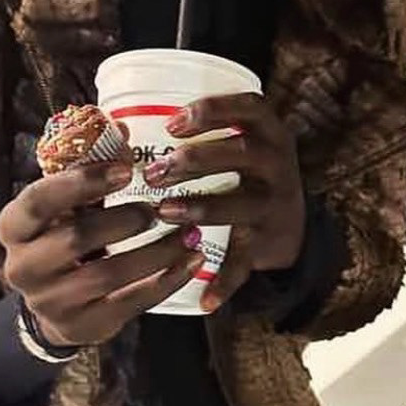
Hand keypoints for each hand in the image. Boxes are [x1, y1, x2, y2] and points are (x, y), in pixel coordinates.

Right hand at [0, 160, 205, 347]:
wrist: (53, 307)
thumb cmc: (63, 239)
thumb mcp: (64, 207)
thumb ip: (87, 170)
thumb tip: (123, 127)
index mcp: (14, 227)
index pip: (39, 201)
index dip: (82, 183)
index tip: (126, 169)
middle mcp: (24, 267)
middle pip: (76, 239)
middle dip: (125, 219)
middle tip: (158, 208)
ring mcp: (51, 301)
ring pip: (109, 274)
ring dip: (156, 251)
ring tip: (188, 232)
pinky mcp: (84, 326)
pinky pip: (131, 302)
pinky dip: (166, 280)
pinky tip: (191, 261)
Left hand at [146, 94, 305, 311]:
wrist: (291, 224)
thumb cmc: (241, 173)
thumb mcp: (238, 144)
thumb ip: (198, 133)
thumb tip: (113, 122)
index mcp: (267, 132)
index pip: (249, 107)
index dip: (213, 111)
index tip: (173, 122)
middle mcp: (276, 165)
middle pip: (241, 153)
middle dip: (195, 160)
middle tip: (154, 172)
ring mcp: (274, 204)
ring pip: (241, 205)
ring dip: (202, 207)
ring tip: (164, 211)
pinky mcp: (267, 241)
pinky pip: (245, 261)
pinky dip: (224, 282)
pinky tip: (202, 299)